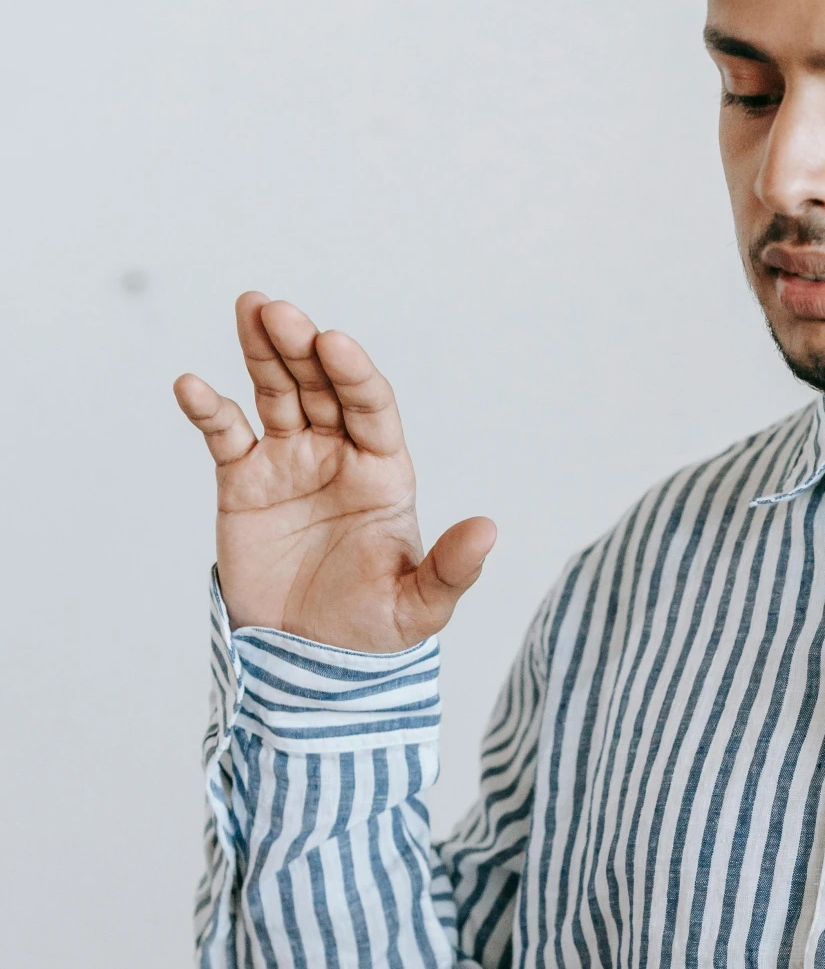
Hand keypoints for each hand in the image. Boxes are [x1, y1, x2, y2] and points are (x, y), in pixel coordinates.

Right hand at [174, 293, 494, 651]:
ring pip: (277, 393)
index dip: (354, 372)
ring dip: (263, 351)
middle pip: (321, 386)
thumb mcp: (418, 607)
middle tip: (280, 311)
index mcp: (384, 472)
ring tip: (250, 306)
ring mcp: (289, 463)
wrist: (308, 662)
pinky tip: (191, 385)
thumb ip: (451, 568)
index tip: (334, 342)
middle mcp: (338, 455)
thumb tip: (489, 529)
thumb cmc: (372, 630)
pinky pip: (226, 436)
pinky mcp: (244, 483)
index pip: (371, 407)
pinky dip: (209, 409)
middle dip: (302, 347)